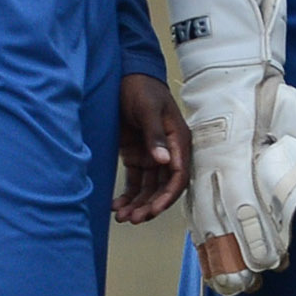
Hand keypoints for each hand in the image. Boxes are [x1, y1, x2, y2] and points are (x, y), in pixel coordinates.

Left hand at [116, 72, 189, 222]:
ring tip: (123, 217)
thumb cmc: (142, 89)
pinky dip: (128, 195)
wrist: (126, 77)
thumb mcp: (148, 109)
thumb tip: (164, 160)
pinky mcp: (136, 156)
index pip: (178, 175)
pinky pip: (135, 182)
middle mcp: (168, 152)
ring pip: (148, 188)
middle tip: (135, 218)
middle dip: (150, 205)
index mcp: (178, 140)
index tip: (153, 209)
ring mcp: (152, 155)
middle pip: (163, 187)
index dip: (168, 195)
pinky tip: (117, 205)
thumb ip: (155, 134)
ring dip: (138, 204)